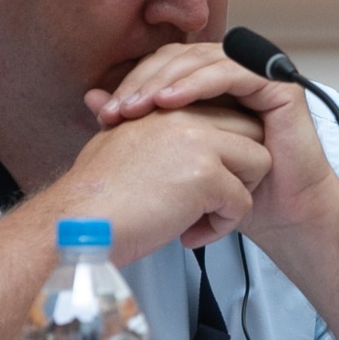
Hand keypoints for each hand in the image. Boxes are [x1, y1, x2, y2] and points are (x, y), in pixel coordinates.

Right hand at [40, 100, 267, 261]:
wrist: (78, 222)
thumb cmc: (95, 194)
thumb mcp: (113, 140)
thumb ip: (136, 123)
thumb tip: (110, 104)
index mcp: (169, 107)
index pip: (229, 114)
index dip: (229, 149)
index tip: (213, 177)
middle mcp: (188, 118)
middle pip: (254, 133)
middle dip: (243, 169)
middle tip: (213, 199)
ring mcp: (200, 144)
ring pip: (260, 163)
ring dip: (237, 197)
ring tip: (200, 218)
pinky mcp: (206, 177)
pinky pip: (242, 203)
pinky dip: (221, 227)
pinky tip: (189, 235)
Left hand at [88, 41, 338, 241]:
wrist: (278, 216)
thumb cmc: (230, 190)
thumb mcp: (174, 156)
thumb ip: (139, 122)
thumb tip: (91, 97)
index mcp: (209, 82)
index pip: (164, 66)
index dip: (133, 83)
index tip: (106, 115)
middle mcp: (233, 73)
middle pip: (180, 58)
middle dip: (144, 81)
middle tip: (118, 109)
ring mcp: (258, 76)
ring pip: (203, 60)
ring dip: (166, 80)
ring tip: (140, 106)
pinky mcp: (278, 86)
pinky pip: (233, 72)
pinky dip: (199, 83)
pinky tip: (172, 101)